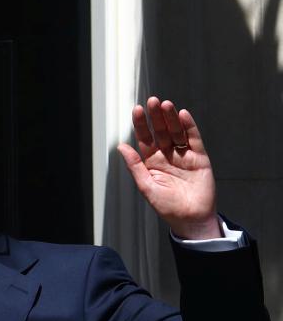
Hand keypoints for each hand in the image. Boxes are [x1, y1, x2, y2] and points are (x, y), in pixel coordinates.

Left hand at [117, 97, 219, 239]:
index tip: (137, 109)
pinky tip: (183, 115)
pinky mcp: (199, 158)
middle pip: (161, 131)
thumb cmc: (166, 206)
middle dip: (156, 116)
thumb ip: (135, 165)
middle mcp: (167, 154)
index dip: (141, 124)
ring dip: (171, 118)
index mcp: (151, 161)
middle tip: (152, 101)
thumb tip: (121, 146)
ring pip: (177, 131)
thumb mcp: (146, 186)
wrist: (191, 220)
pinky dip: (189, 127)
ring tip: (166, 105)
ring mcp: (183, 155)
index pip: (145, 137)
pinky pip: (193, 139)